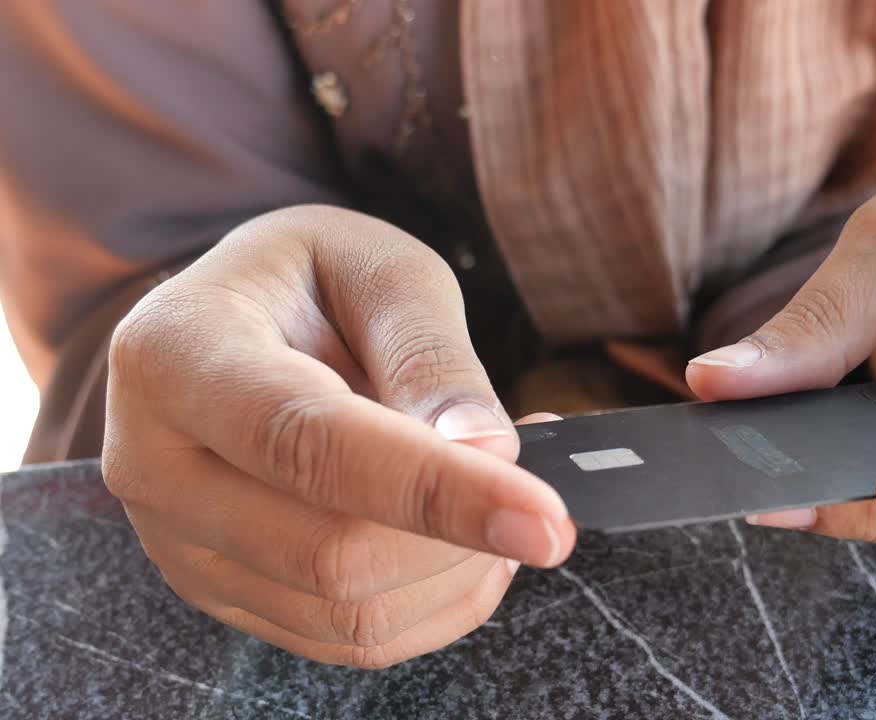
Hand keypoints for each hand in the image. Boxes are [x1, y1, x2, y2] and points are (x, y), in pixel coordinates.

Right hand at [102, 205, 574, 667]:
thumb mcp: (381, 271)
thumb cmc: (312, 281)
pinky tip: (465, 543)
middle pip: (329, 552)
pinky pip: (346, 638)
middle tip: (538, 493)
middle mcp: (154, 462)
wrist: (236, 323)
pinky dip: (435, 603)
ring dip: (459, 574)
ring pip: (345, 612)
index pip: (311, 444)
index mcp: (177, 354)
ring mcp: (178, 542)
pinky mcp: (220, 591)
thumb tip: (486, 452)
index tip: (545, 517)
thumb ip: (432, 357)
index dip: (436, 489)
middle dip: (463, 537)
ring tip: (504, 504)